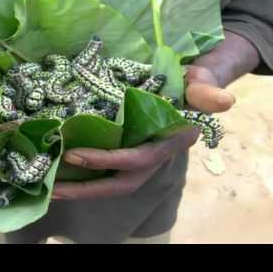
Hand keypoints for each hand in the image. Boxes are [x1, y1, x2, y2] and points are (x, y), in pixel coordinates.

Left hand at [52, 31, 259, 199]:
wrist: (189, 88)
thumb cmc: (192, 84)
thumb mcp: (200, 82)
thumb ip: (206, 91)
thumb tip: (223, 102)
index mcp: (168, 145)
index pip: (137, 160)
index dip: (106, 160)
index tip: (73, 155)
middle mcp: (153, 159)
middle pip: (119, 184)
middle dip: (86, 189)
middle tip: (52, 189)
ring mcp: (139, 159)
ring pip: (110, 182)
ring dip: (80, 188)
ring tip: (49, 186)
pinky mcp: (128, 154)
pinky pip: (105, 172)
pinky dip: (83, 175)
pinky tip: (59, 172)